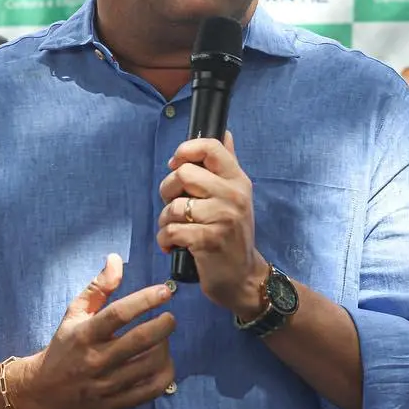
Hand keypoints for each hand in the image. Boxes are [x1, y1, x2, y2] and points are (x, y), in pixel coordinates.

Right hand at [16, 255, 175, 408]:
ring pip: (149, 366)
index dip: (145, 300)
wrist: (44, 389)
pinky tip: (163, 362)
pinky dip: (165, 374)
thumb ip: (98, 287)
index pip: (118, 314)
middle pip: (139, 341)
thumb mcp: (74, 312)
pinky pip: (151, 390)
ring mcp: (105, 385)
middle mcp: (95, 360)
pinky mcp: (114, 404)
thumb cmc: (65, 344)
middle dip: (163, 326)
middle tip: (170, 317)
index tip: (165, 291)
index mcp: (84, 334)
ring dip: (164, 348)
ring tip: (163, 340)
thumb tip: (116, 259)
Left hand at [156, 132, 266, 316]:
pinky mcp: (209, 241)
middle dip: (168, 190)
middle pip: (184, 173)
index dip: (186, 150)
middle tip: (173, 206)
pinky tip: (172, 246)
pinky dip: (165, 240)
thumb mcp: (236, 196)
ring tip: (173, 230)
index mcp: (238, 180)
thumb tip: (224, 131)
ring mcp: (223, 218)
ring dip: (164, 220)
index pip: (211, 147)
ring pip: (174, 205)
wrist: (244, 277)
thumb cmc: (232, 235)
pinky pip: (171, 230)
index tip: (176, 165)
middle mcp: (234, 195)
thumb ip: (226, 164)